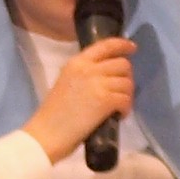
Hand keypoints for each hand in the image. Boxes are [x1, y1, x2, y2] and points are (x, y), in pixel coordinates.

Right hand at [22, 38, 136, 163]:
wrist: (47, 133)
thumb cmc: (53, 113)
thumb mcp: (66, 82)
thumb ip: (85, 74)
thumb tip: (107, 76)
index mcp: (77, 62)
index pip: (105, 45)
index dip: (122, 45)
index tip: (132, 48)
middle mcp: (88, 68)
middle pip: (122, 64)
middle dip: (127, 78)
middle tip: (122, 91)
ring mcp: (97, 83)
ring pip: (127, 83)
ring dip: (127, 95)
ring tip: (119, 107)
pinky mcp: (105, 100)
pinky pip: (126, 99)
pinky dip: (126, 108)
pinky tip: (118, 115)